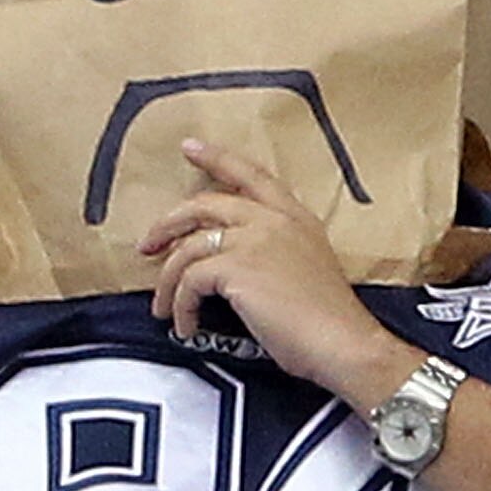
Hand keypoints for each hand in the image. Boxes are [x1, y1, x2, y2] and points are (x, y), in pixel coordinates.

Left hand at [137, 138, 419, 409]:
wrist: (343, 343)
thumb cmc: (326, 320)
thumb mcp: (305, 268)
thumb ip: (271, 252)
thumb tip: (224, 262)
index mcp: (294, 217)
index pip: (250, 174)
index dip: (217, 158)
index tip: (189, 147)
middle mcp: (274, 220)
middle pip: (204, 204)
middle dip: (167, 224)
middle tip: (147, 246)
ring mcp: (255, 240)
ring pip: (189, 247)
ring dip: (168, 281)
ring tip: (165, 309)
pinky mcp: (237, 267)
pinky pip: (189, 280)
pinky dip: (181, 306)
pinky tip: (187, 326)